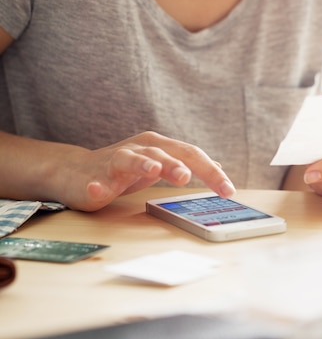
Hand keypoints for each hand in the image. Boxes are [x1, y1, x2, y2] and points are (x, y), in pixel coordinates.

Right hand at [58, 131, 235, 210]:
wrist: (76, 172)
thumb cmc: (123, 170)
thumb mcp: (159, 164)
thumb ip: (185, 163)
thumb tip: (217, 166)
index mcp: (158, 147)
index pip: (190, 155)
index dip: (211, 172)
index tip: (229, 191)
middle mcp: (139, 150)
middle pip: (162, 154)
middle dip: (177, 165)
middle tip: (188, 177)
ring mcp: (114, 162)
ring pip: (129, 159)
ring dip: (142, 164)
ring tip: (152, 170)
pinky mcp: (93, 178)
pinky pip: (94, 182)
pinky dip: (97, 186)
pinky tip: (98, 191)